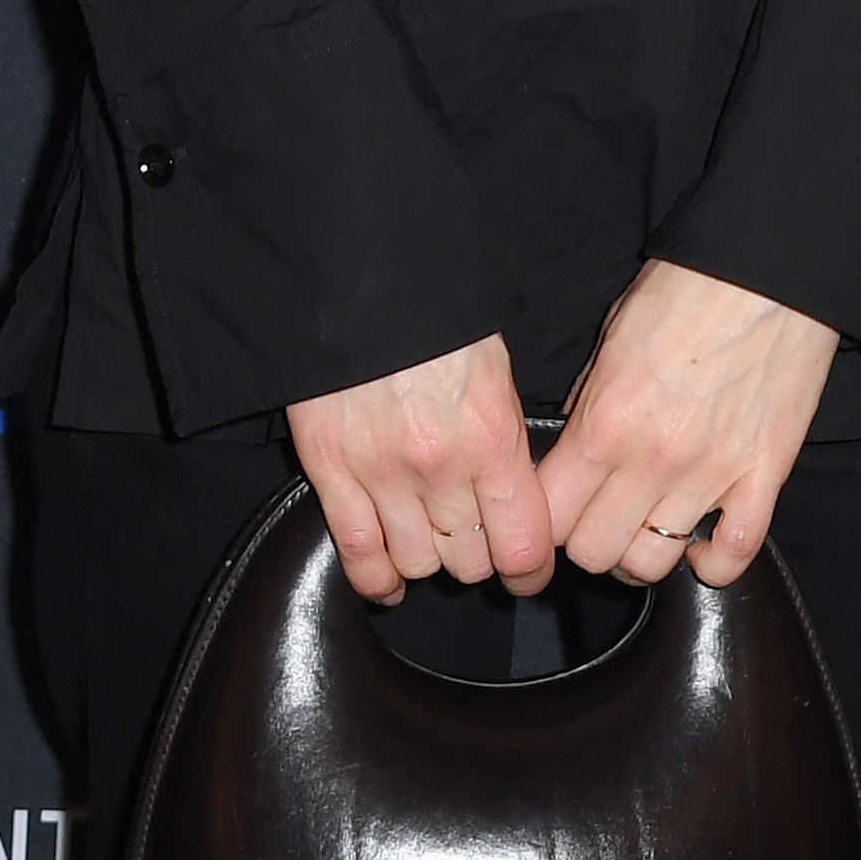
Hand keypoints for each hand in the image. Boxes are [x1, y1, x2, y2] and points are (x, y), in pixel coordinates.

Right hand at [286, 334, 552, 605]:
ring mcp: (380, 474)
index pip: (522, 546)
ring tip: (429, 541)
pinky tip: (388, 581)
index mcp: (491, 437)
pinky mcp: (331, 471)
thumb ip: (504, 440)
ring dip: (428, 560)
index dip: (529, 571)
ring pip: (417, 565)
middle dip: (477, 557)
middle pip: (470, 563)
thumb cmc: (436, 317)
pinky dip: (376, 579)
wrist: (364, 278)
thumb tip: (515, 495)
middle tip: (473, 538)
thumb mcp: (496, 371)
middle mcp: (439, 467)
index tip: (526, 572)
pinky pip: (358, 554)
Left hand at [538, 261, 840, 588]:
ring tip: (645, 529)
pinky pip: (733, 553)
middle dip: (587, 541)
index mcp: (606, 421)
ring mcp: (712, 474)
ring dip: (641, 554)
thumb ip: (587, 401)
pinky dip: (713, 563)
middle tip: (597, 516)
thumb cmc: (688, 289)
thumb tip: (573, 449)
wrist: (770, 270)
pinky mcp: (764, 476)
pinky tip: (701, 546)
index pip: (550, 515)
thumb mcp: (612, 336)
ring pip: (654, 565)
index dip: (545, 519)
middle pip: (595, 553)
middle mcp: (654, 459)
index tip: (554, 508)